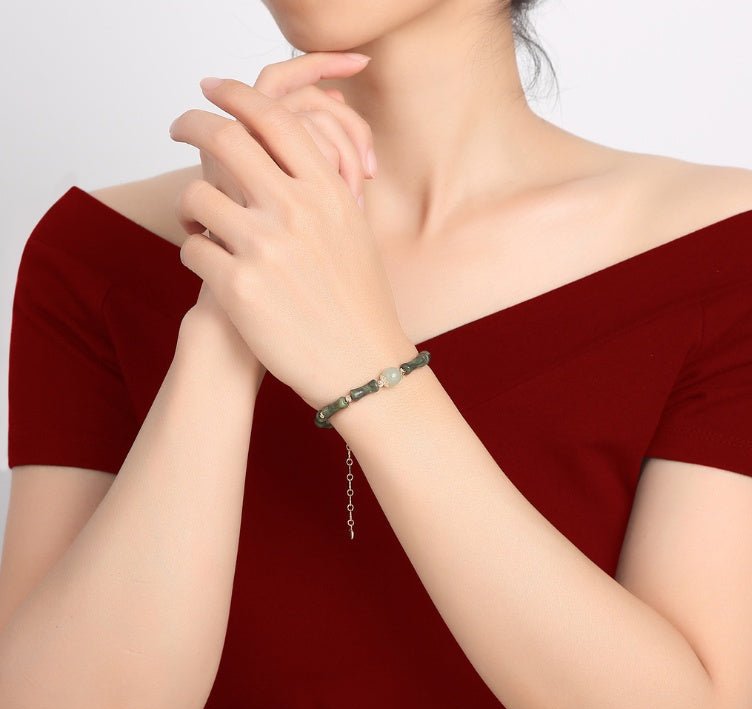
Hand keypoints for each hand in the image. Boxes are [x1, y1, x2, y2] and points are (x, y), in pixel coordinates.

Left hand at [168, 64, 414, 410]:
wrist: (362, 365)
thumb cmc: (358, 301)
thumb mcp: (353, 232)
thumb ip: (322, 187)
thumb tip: (286, 146)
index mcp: (328, 193)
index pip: (274, 119)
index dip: (236, 95)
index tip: (213, 91)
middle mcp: (297, 211)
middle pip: (225, 139)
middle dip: (192, 123)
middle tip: (180, 127)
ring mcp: (265, 248)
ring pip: (196, 194)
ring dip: (189, 204)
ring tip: (199, 221)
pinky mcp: (238, 288)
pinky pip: (192, 247)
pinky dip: (196, 251)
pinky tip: (212, 267)